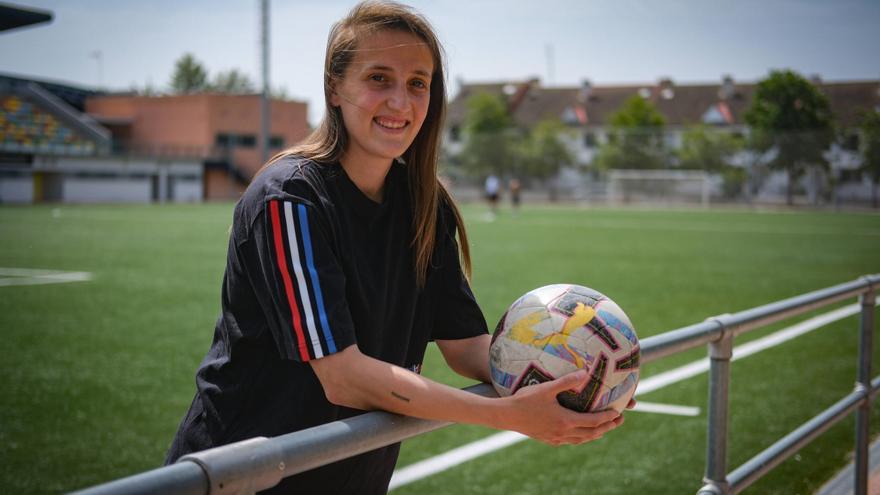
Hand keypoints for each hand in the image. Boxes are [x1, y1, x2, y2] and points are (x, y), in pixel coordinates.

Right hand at [500, 370, 624, 445]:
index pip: (593, 421)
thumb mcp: (546, 388)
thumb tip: (585, 373)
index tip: (619, 413)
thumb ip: (566, 381)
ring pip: (581, 439)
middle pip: (591, 433)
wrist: (506, 416)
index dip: (608, 418)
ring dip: (595, 434)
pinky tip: (579, 433)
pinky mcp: (548, 439)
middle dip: (607, 428)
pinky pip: (570, 441)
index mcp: (565, 420)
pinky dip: (581, 438)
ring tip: (603, 428)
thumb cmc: (525, 400)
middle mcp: (563, 432)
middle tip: (618, 421)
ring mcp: (555, 438)